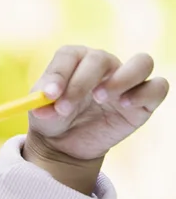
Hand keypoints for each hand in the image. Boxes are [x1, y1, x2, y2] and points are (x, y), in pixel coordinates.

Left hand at [26, 47, 167, 190]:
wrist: (66, 144)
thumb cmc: (53, 119)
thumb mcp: (40, 111)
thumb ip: (41, 102)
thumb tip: (46, 99)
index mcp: (75, 60)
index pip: (70, 55)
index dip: (59, 73)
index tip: (48, 95)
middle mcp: (104, 64)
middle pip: (100, 58)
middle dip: (79, 84)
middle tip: (64, 108)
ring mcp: (127, 81)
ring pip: (142, 62)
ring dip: (122, 78)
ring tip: (100, 97)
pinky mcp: (144, 100)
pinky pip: (158, 87)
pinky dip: (145, 93)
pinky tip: (124, 104)